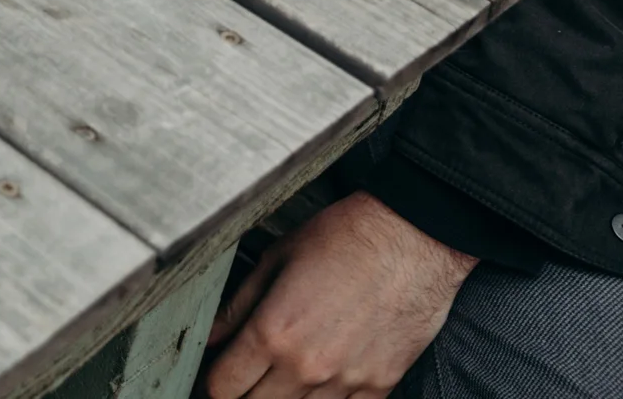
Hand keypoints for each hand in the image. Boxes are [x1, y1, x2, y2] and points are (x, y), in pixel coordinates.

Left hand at [203, 192, 476, 398]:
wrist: (411, 239)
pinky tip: (320, 381)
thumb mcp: (275, 259)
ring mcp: (346, 381)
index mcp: (273, 333)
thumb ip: (238, 306)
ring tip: (283, 373)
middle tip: (246, 373)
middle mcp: (307, 366)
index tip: (216, 371)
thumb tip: (211, 335)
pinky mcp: (380, 386)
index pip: (222, 386)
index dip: (213, 380)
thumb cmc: (344, 239)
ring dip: (284, 397)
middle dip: (243, 392)